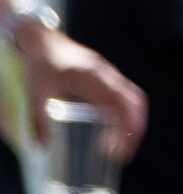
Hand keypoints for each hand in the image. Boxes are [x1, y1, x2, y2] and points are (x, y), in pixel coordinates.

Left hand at [19, 25, 147, 160]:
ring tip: (124, 144)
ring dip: (134, 121)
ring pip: (134, 98)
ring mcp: (109, 73)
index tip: (119, 150)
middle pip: (135, 103)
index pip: (121, 104)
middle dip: (136, 130)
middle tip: (126, 153)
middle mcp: (106, 74)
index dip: (126, 128)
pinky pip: (126, 94)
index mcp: (92, 77)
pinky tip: (116, 127)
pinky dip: (127, 112)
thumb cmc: (39, 64)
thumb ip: (38, 120)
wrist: (41, 39)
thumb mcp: (36, 92)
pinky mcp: (107, 75)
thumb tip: (42, 146)